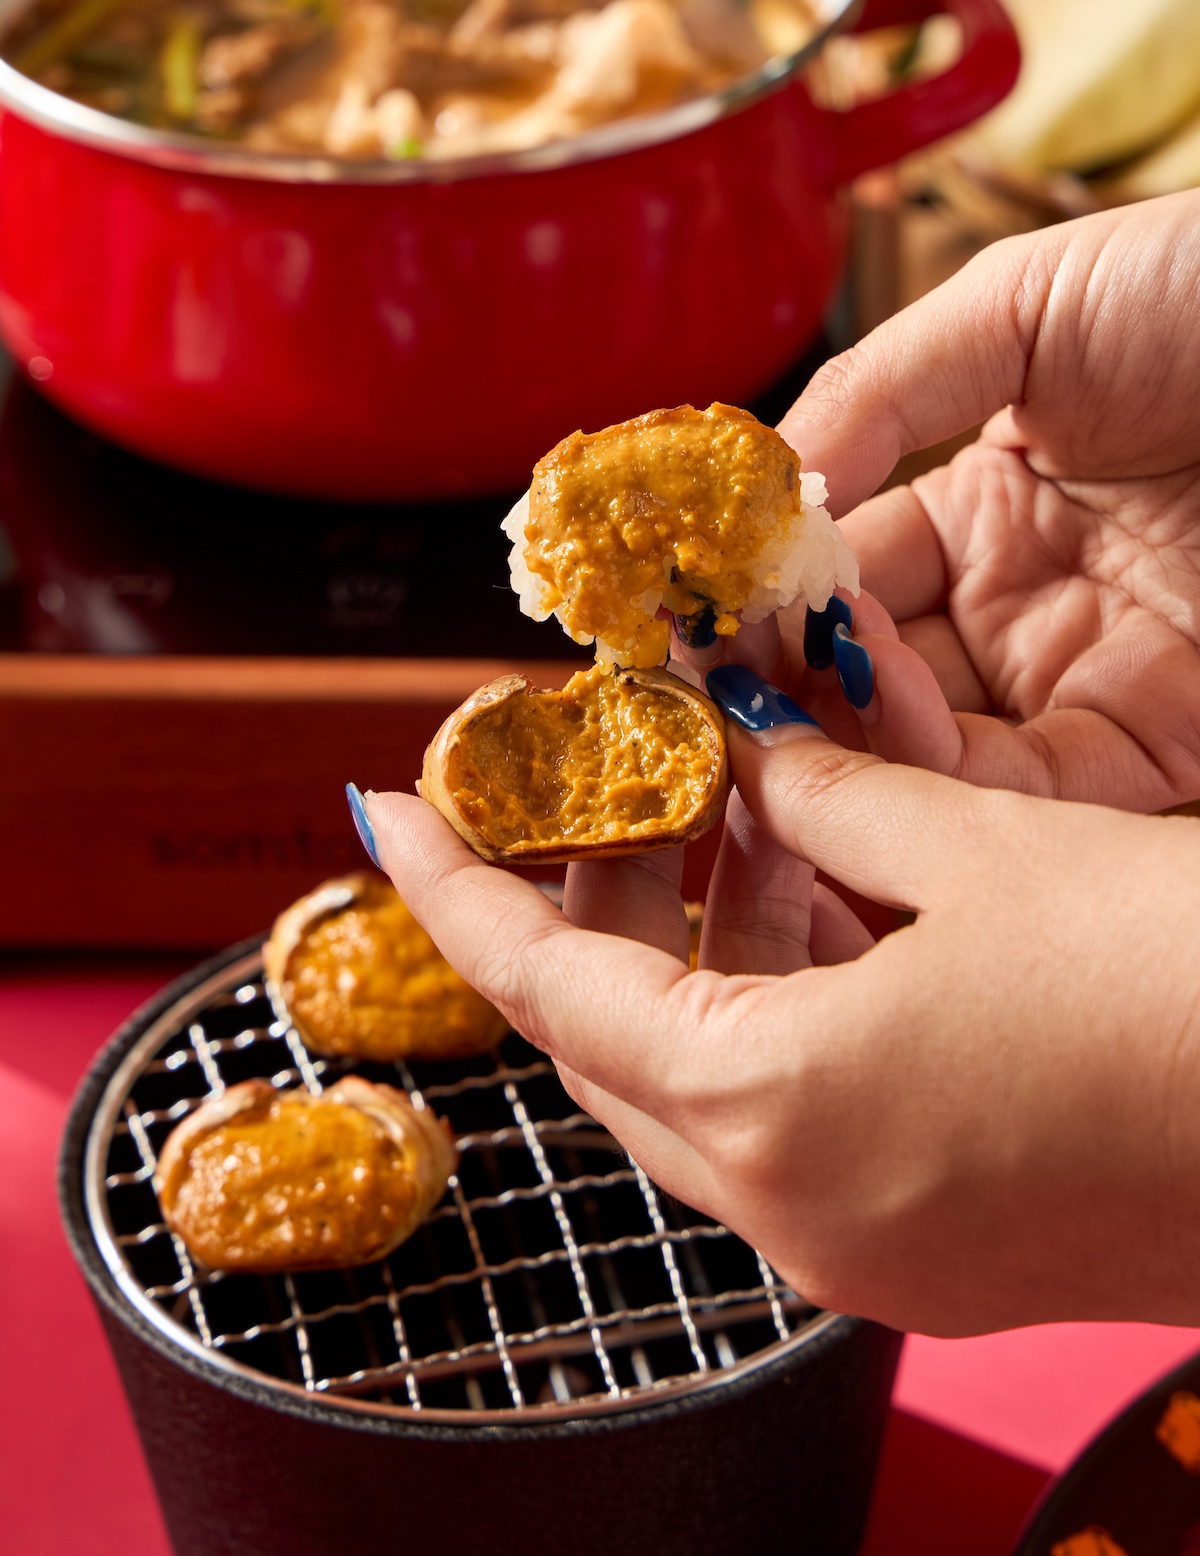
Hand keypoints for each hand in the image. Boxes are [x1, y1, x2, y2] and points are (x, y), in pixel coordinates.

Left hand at [362, 728, 1199, 1336]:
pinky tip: (805, 905)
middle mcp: (794, 1210)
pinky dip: (768, 1015)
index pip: (547, 989)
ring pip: (702, 1083)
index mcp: (773, 1111)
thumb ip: (832, 799)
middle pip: (615, 1041)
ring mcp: (860, 1247)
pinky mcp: (926, 1250)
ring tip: (714, 819)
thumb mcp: (981, 854)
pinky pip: (787, 1122)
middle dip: (591, 904)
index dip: (456, 888)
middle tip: (597, 789)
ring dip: (690, 954)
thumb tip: (752, 762)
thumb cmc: (1184, 991)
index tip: (391, 814)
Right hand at [681, 189, 1199, 811]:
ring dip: (853, 737)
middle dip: (792, 691)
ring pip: (934, 753)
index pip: (844, 581)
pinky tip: (888, 722)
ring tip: (795, 702)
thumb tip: (754, 485)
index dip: (768, 603)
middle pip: (873, 682)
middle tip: (717, 692)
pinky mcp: (1153, 748)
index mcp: (982, 509)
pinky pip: (1028, 787)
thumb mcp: (1020, 306)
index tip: (694, 619)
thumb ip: (878, 391)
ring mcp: (1082, 682)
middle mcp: (1020, 611)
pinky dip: (947, 774)